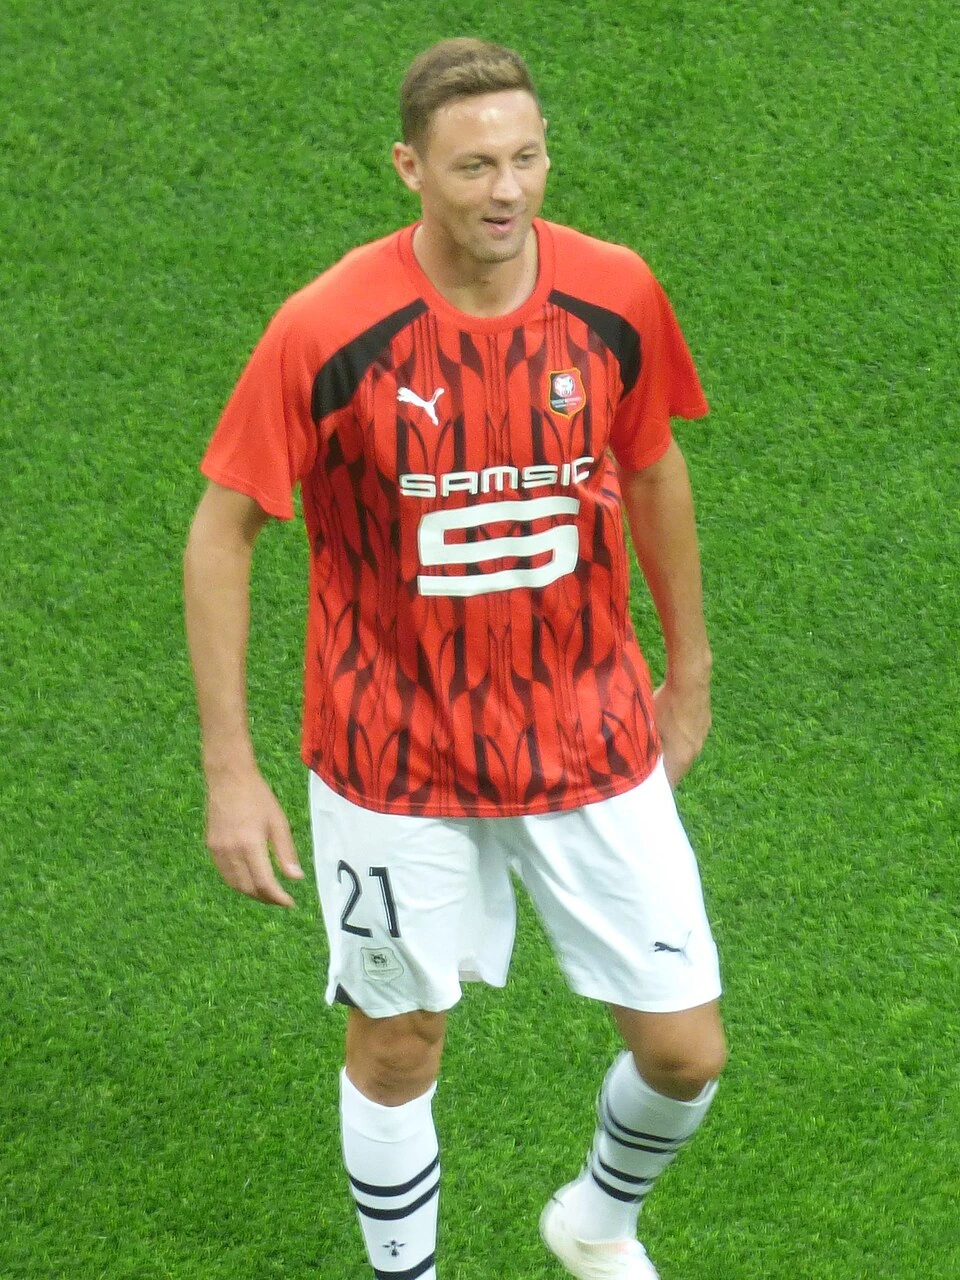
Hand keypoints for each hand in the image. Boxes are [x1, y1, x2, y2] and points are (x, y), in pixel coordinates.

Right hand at [204, 767, 303, 906]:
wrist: (229, 778)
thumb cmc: (258, 797)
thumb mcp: (278, 823)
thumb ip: (286, 853)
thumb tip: (296, 879)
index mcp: (250, 845)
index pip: (264, 883)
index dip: (278, 898)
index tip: (290, 902)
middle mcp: (231, 851)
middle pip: (248, 888)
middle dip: (266, 898)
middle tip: (281, 899)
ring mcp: (217, 850)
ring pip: (234, 885)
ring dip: (252, 893)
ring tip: (268, 892)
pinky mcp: (210, 847)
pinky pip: (225, 873)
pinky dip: (238, 882)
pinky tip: (250, 878)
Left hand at [653, 675, 710, 787]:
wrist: (691, 681)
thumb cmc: (666, 705)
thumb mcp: (648, 728)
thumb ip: (642, 748)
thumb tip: (631, 760)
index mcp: (681, 758)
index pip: (669, 782)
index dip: (655, 785)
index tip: (643, 786)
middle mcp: (695, 751)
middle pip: (676, 768)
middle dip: (661, 769)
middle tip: (644, 766)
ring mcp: (701, 737)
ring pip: (683, 752)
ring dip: (670, 752)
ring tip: (655, 745)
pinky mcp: (704, 723)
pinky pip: (689, 737)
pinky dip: (677, 737)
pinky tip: (668, 726)